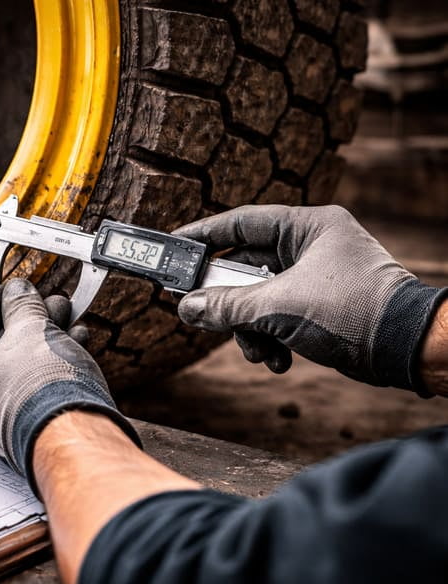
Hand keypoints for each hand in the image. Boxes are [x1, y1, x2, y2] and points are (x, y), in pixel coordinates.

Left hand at [0, 279, 140, 491]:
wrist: (74, 438)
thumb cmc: (42, 387)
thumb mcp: (31, 329)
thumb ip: (22, 304)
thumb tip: (18, 290)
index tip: (16, 287)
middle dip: (28, 315)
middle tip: (50, 299)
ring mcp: (4, 412)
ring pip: (22, 360)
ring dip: (46, 332)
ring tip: (69, 313)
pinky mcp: (31, 421)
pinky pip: (37, 380)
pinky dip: (55, 357)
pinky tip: (78, 338)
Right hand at [173, 205, 447, 394]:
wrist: (408, 350)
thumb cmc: (353, 312)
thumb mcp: (278, 308)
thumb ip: (226, 306)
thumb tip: (186, 308)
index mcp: (308, 227)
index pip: (241, 223)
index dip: (203, 235)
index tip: (174, 248)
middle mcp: (312, 246)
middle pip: (246, 268)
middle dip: (229, 302)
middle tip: (202, 314)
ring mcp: (317, 276)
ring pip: (259, 298)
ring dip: (250, 328)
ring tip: (257, 351)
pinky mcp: (321, 305)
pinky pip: (278, 315)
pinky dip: (271, 338)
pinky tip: (279, 360)